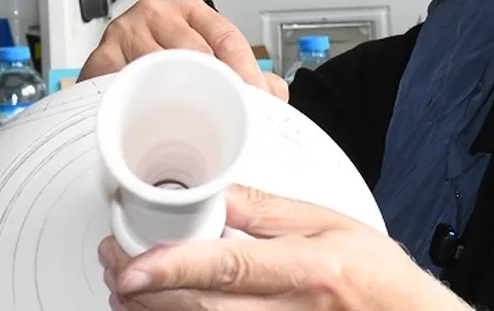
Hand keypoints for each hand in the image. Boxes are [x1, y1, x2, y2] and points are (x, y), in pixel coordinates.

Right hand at [79, 0, 288, 99]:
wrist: (109, 78)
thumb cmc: (165, 66)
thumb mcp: (209, 59)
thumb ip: (248, 74)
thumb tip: (275, 94)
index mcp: (191, 10)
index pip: (227, 38)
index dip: (246, 72)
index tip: (257, 100)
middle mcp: (158, 14)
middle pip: (196, 52)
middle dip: (217, 87)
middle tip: (231, 116)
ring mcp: (126, 32)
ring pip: (161, 68)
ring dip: (178, 99)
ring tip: (195, 125)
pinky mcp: (100, 58)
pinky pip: (124, 84)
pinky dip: (140, 102)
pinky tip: (153, 119)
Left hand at [98, 185, 471, 310]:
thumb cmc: (377, 277)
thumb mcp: (332, 226)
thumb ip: (271, 212)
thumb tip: (219, 194)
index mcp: (304, 271)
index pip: (228, 268)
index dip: (174, 267)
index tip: (133, 265)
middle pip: (197, 308)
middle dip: (143, 288)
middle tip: (116, 260)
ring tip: (126, 287)